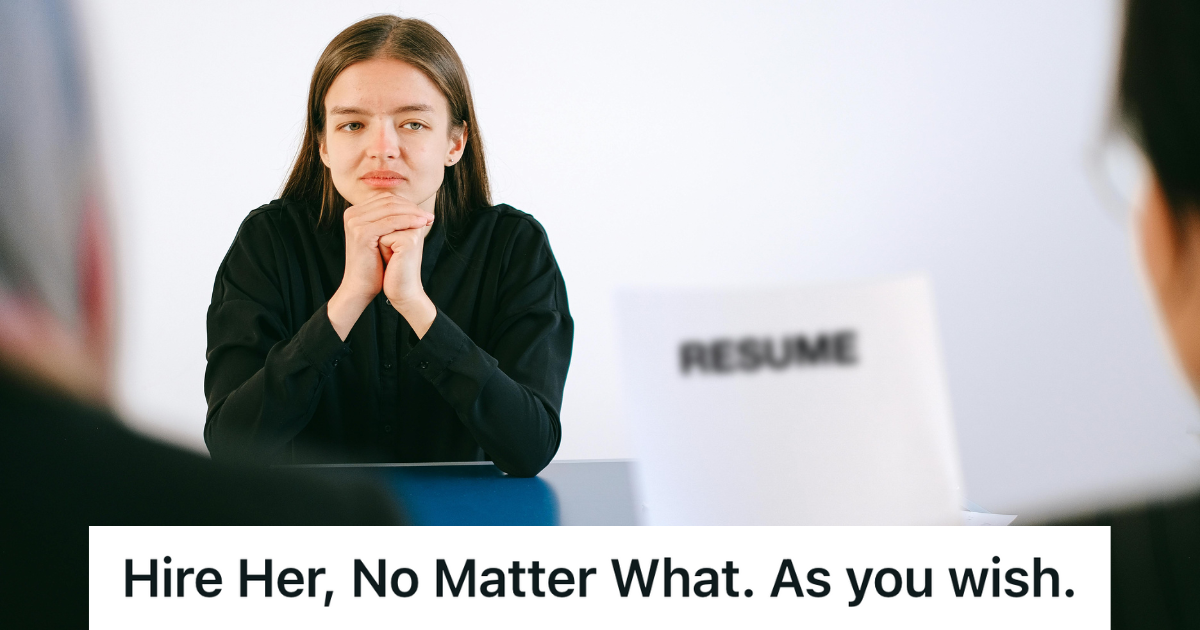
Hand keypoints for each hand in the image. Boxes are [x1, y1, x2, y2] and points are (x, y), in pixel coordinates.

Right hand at [328, 192, 431, 339]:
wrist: (361, 286)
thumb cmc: (374, 264)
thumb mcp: (381, 237)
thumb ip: (390, 220)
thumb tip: (411, 206)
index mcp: (355, 212)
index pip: (386, 199)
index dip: (407, 204)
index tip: (424, 213)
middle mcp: (351, 214)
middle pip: (388, 202)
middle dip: (412, 207)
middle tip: (429, 216)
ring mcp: (354, 222)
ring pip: (391, 210)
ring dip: (413, 213)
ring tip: (428, 220)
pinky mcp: (361, 232)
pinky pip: (390, 222)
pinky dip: (408, 221)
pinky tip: (420, 225)